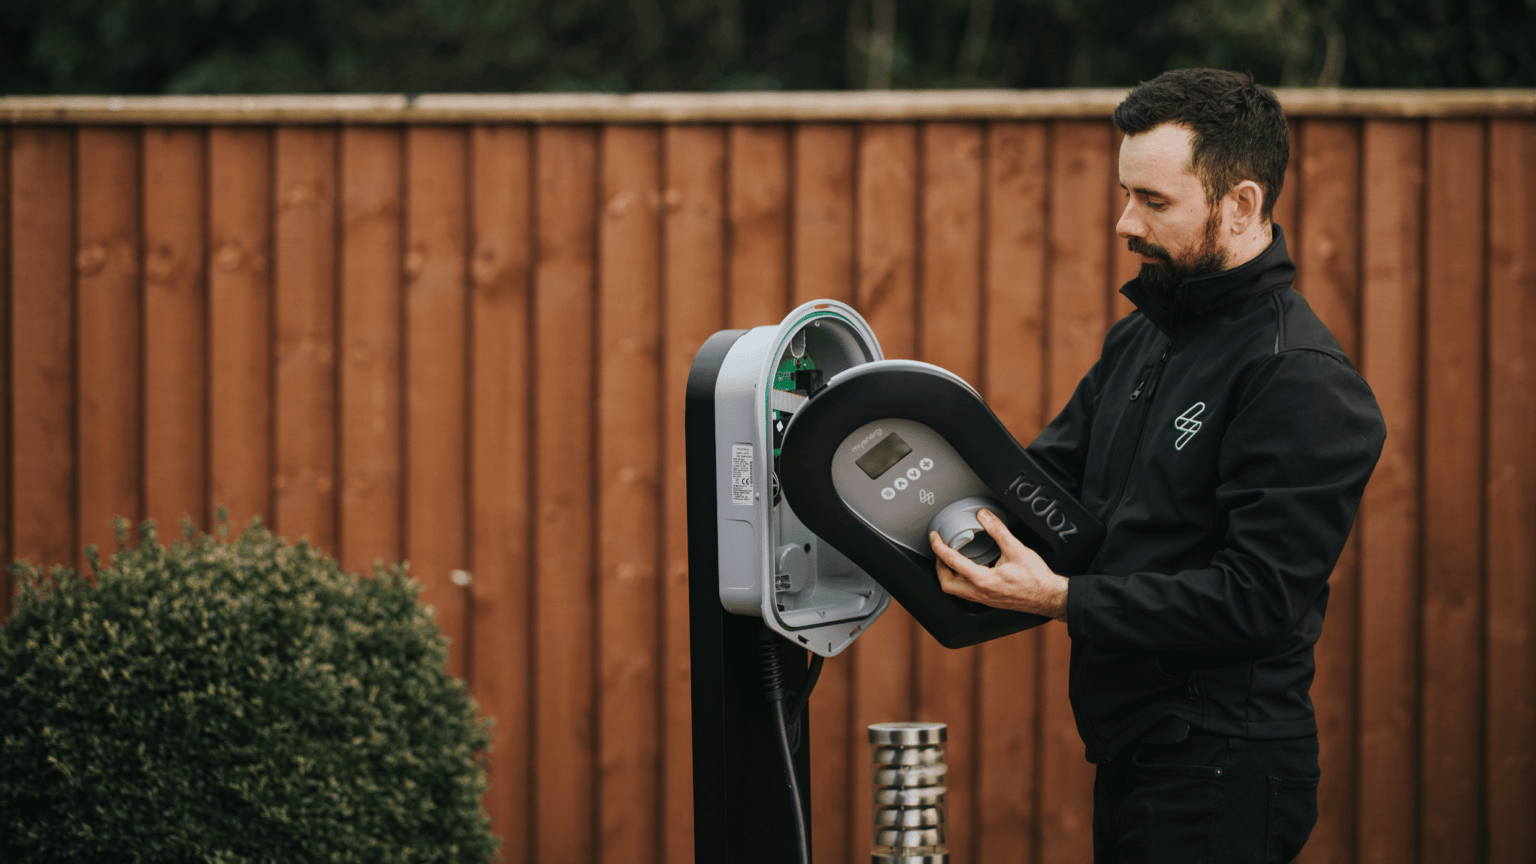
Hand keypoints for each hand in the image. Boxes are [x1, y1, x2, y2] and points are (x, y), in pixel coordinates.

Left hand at [930, 509, 1069, 620]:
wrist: (1049, 596)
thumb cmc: (1036, 578)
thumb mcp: (1016, 548)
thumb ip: (997, 530)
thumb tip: (984, 516)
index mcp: (983, 580)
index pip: (952, 562)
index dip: (939, 547)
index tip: (935, 537)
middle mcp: (980, 593)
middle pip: (947, 584)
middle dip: (939, 566)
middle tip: (939, 551)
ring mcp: (984, 599)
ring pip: (956, 590)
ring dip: (949, 574)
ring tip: (951, 559)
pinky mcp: (990, 600)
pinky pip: (967, 592)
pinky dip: (961, 580)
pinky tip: (969, 569)